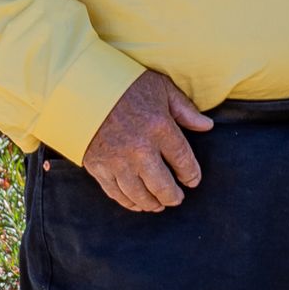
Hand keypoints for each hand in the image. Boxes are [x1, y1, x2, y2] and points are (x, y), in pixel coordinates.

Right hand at [80, 69, 211, 212]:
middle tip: (177, 199)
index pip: (184, 162)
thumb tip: (207, 126)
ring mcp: (116, 160)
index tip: (192, 181)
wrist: (81, 88)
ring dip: (151, 203)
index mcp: (160, 128)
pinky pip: (115, 192)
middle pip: (162, 186)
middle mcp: (139, 149)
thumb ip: (185, 110)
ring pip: (139, 194)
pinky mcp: (97, 166)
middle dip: (173, 196)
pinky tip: (136, 203)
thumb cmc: (125, 85)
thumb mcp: (162, 89)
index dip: (191, 175)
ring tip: (158, 204)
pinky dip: (128, 202)